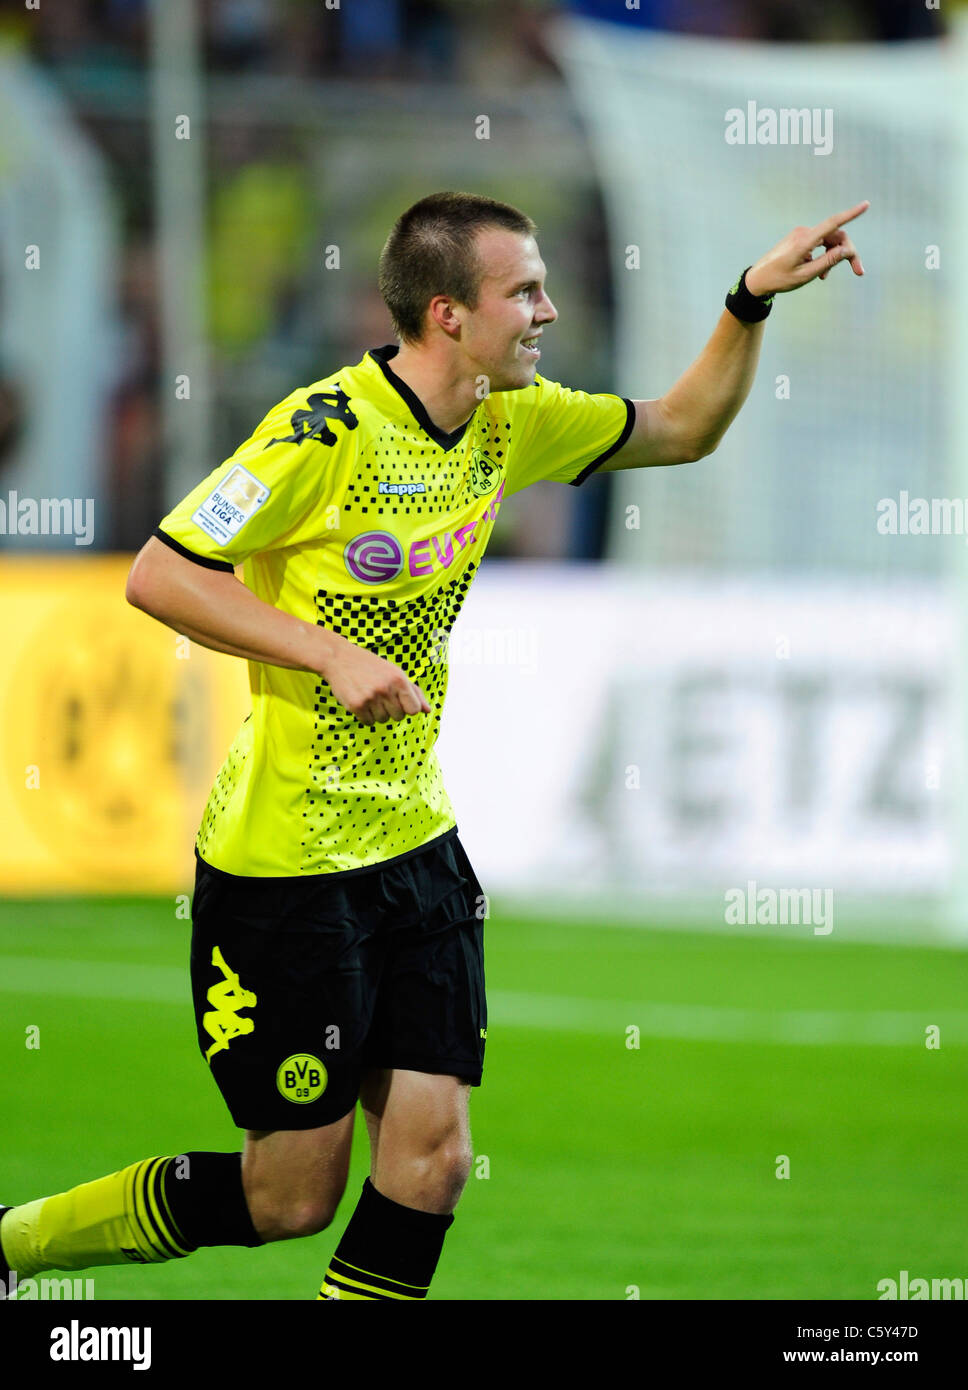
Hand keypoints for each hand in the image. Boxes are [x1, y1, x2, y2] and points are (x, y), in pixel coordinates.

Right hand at [321, 635, 430, 725]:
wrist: (339, 658)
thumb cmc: (371, 666)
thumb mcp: (395, 673)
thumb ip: (414, 692)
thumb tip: (428, 711)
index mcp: (399, 679)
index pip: (413, 710)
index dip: (407, 708)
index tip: (399, 700)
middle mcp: (386, 689)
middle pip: (398, 717)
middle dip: (391, 710)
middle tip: (380, 695)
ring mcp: (371, 697)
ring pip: (383, 720)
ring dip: (377, 712)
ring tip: (369, 695)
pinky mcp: (356, 705)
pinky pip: (368, 722)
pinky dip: (365, 716)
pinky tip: (361, 700)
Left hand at [745, 201, 868, 296]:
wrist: (757, 280)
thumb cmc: (779, 279)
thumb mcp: (806, 275)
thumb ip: (828, 262)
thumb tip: (847, 250)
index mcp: (805, 241)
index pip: (833, 223)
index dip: (851, 214)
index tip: (866, 205)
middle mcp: (804, 233)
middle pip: (836, 237)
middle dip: (848, 253)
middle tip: (859, 271)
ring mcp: (801, 235)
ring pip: (828, 242)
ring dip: (833, 257)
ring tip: (824, 276)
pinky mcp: (799, 239)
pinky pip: (819, 244)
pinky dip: (823, 256)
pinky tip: (819, 272)